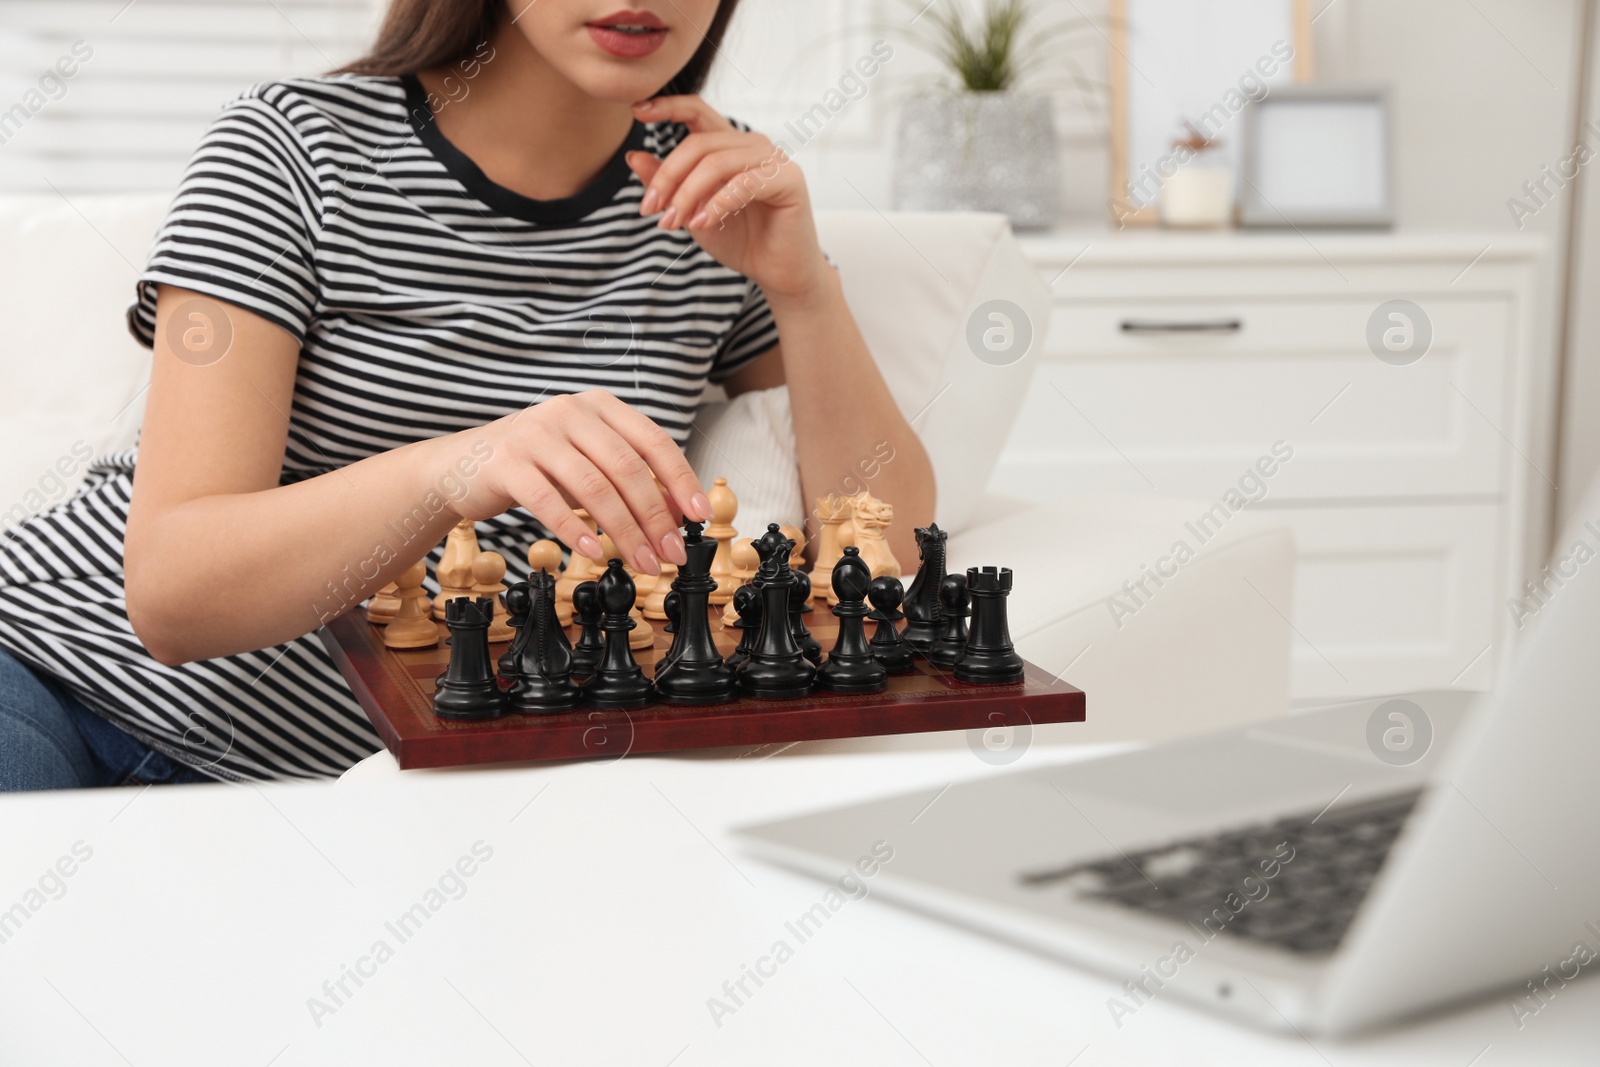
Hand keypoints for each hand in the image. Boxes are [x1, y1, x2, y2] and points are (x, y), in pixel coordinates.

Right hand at [444, 391, 709, 575]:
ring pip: (594, 487)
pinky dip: (573, 529)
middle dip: (655, 517)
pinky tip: (591, 552)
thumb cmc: (536, 467)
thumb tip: (678, 515)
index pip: (653, 441)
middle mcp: (570, 412)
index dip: (681, 479)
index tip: (700, 516)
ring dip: (624, 531)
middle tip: (672, 554)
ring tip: (642, 562)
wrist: (462, 466)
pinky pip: (548, 500)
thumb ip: (630, 482)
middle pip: (627, 468)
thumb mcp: (588, 466)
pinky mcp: (507, 462)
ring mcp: (536, 434)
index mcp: (599, 406)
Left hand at [626, 95, 831, 301]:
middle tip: (649, 209)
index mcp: (730, 145)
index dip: (667, 106)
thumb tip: (633, 156)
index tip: (636, 110)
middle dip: (666, 177)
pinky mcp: (789, 179)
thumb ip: (668, 184)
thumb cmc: (741, 241)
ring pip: (716, 162)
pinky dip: (716, 204)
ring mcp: (773, 159)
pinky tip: (700, 224)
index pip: (697, 111)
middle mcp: (752, 144)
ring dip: (687, 194)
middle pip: (698, 144)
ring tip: (673, 223)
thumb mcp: (692, 212)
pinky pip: (743, 183)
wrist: (779, 273)